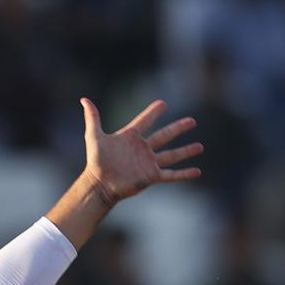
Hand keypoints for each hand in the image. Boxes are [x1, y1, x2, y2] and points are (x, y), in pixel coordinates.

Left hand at [80, 98, 202, 204]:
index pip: (145, 121)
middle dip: (178, 128)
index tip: (162, 104)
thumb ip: (92, 118)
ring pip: (172, 155)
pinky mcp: (151, 176)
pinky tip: (197, 171)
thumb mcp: (94, 137)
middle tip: (192, 121)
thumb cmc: (96, 162)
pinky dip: (184, 174)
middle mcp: (142, 149)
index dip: (153, 112)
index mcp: (131, 137)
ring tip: (200, 146)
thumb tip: (84, 99)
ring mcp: (148, 163)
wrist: (100, 185)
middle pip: (165, 135)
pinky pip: (171, 174)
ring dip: (186, 151)